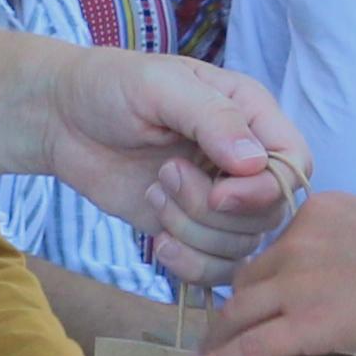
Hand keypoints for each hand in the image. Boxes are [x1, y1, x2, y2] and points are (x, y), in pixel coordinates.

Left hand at [23, 50, 305, 284]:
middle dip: (211, 209)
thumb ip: (211, 118)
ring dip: (191, 230)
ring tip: (154, 193)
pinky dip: (188, 264)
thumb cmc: (110, 87)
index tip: (219, 191)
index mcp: (249, 114)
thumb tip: (255, 162)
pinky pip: (214, 270)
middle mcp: (242, 160)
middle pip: (268, 214)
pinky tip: (157, 240)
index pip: (294, 165)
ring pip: (240, 246)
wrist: (61, 120)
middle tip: (164, 175)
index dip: (266, 189)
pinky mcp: (190, 230)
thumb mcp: (160, 86)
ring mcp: (218, 199)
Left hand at [190, 190, 355, 355]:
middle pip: (249, 278)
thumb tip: (352, 262)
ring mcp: (296, 285)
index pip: (277, 247)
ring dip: (219, 335)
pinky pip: (250, 347)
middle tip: (221, 327)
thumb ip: (352, 239)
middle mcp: (297, 243)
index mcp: (317, 212)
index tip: (257, 292)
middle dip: (234, 305)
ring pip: (240, 312)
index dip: (265, 275)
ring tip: (205, 354)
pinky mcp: (303, 325)